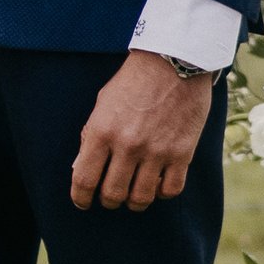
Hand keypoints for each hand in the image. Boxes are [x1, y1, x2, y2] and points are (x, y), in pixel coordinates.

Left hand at [70, 50, 213, 212]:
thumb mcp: (102, 104)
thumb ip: (91, 137)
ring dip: (134, 202)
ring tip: (133, 195)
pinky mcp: (182, 153)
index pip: (84, 180)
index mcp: (102, 131)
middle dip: (108, 201)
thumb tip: (81, 170)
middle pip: (113, 195)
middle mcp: (128, 145)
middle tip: (110, 197)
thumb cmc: (133, 82)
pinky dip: (161, 193)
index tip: (82, 202)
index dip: (80, 198)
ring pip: (141, 198)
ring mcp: (157, 151)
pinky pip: (170, 191)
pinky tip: (157, 183)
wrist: (174, 61)